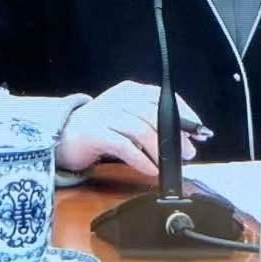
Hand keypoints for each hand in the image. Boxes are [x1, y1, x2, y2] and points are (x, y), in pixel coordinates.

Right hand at [55, 80, 199, 176]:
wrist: (62, 137)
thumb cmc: (101, 130)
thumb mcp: (128, 120)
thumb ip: (152, 124)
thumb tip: (185, 140)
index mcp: (130, 91)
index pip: (163, 97)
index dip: (184, 114)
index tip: (199, 131)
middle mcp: (118, 98)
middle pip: (155, 114)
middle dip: (176, 135)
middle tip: (188, 153)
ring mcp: (105, 114)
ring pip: (141, 130)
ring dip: (160, 150)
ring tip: (170, 165)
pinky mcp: (94, 132)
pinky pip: (124, 146)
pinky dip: (141, 159)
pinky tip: (150, 170)